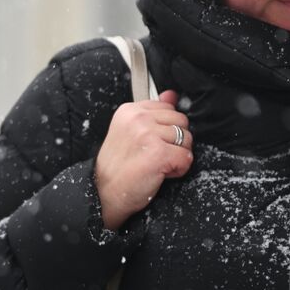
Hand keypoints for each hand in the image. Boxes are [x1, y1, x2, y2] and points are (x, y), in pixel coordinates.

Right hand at [94, 89, 192, 229]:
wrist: (103, 194)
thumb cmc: (117, 167)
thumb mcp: (130, 132)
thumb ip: (153, 112)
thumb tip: (172, 94)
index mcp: (130, 110)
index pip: (168, 107)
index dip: (165, 129)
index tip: (151, 143)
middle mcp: (138, 118)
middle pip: (181, 121)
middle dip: (175, 141)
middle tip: (154, 155)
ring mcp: (148, 134)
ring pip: (186, 139)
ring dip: (177, 156)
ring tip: (156, 164)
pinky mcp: (158, 153)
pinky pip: (186, 158)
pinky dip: (179, 170)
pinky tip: (160, 174)